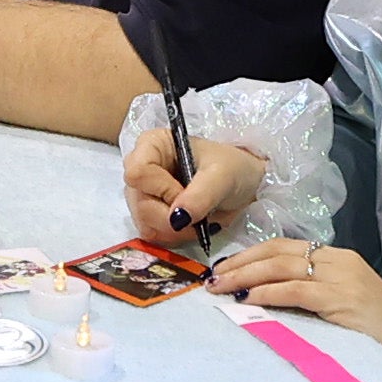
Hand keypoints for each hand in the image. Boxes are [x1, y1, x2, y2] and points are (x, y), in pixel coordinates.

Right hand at [123, 125, 263, 249]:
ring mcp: (143, 195)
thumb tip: (178, 218)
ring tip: (200, 219)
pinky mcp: (149, 216)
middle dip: (172, 216)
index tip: (186, 192)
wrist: (244, 185)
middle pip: (140, 203)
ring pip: (144, 223)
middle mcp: (141, 168)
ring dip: (176, 229)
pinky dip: (175, 236)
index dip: (161, 189)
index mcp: (152, 145)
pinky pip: (153, 235)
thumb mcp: (222, 176)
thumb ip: (201, 195)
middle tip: (200, 212)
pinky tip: (192, 225)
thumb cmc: (233, 169)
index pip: (137, 172)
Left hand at [207, 234, 381, 356]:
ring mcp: (340, 278)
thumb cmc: (379, 335)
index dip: (252, 255)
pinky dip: (267, 292)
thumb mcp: (342, 306)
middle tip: (214, 277)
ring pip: (281, 266)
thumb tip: (265, 297)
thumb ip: (311, 295)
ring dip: (246, 276)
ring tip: (221, 287)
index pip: (285, 247)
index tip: (226, 268)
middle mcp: (338, 260)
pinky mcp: (340, 299)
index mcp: (338, 258)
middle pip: (278, 251)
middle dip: (241, 262)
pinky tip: (249, 298)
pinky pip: (295, 290)